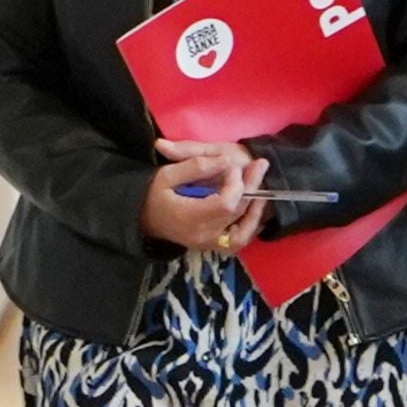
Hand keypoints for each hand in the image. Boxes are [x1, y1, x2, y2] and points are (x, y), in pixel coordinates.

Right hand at [142, 137, 269, 253]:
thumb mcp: (167, 173)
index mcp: (189, 216)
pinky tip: (254, 206)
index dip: (235, 184)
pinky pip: (239, 240)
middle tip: (258, 165)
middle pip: (237, 213)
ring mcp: (209, 244)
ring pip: (244, 233)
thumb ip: (196, 164)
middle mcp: (203, 234)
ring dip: (256, 211)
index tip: (232, 166)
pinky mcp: (213, 246)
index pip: (225, 204)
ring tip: (263, 188)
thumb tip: (225, 160)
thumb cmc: (153, 194)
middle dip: (251, 187)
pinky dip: (250, 225)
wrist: (143, 219)